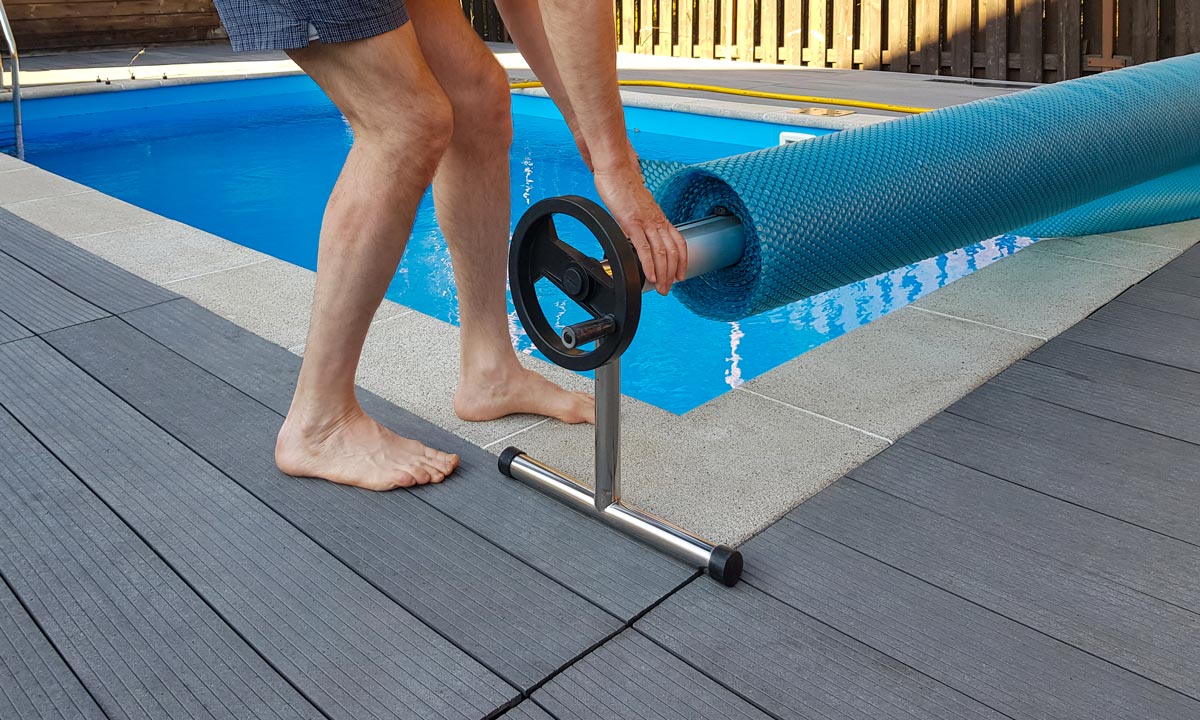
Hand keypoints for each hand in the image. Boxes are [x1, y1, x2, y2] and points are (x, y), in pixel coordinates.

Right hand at [592, 152, 687, 295]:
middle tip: (668, 289)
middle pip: (672, 252)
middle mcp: (656, 220)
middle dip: (672, 274)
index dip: (682, 260)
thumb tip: (635, 234)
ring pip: (661, 253)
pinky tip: (650, 276)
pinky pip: (643, 248)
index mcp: (658, 216)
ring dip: (663, 274)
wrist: (615, 169)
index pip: (678, 241)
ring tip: (661, 288)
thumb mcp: (635, 206)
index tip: (680, 274)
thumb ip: (638, 221)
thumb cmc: (622, 184)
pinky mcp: (631, 222)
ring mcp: (645, 222)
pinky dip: (649, 265)